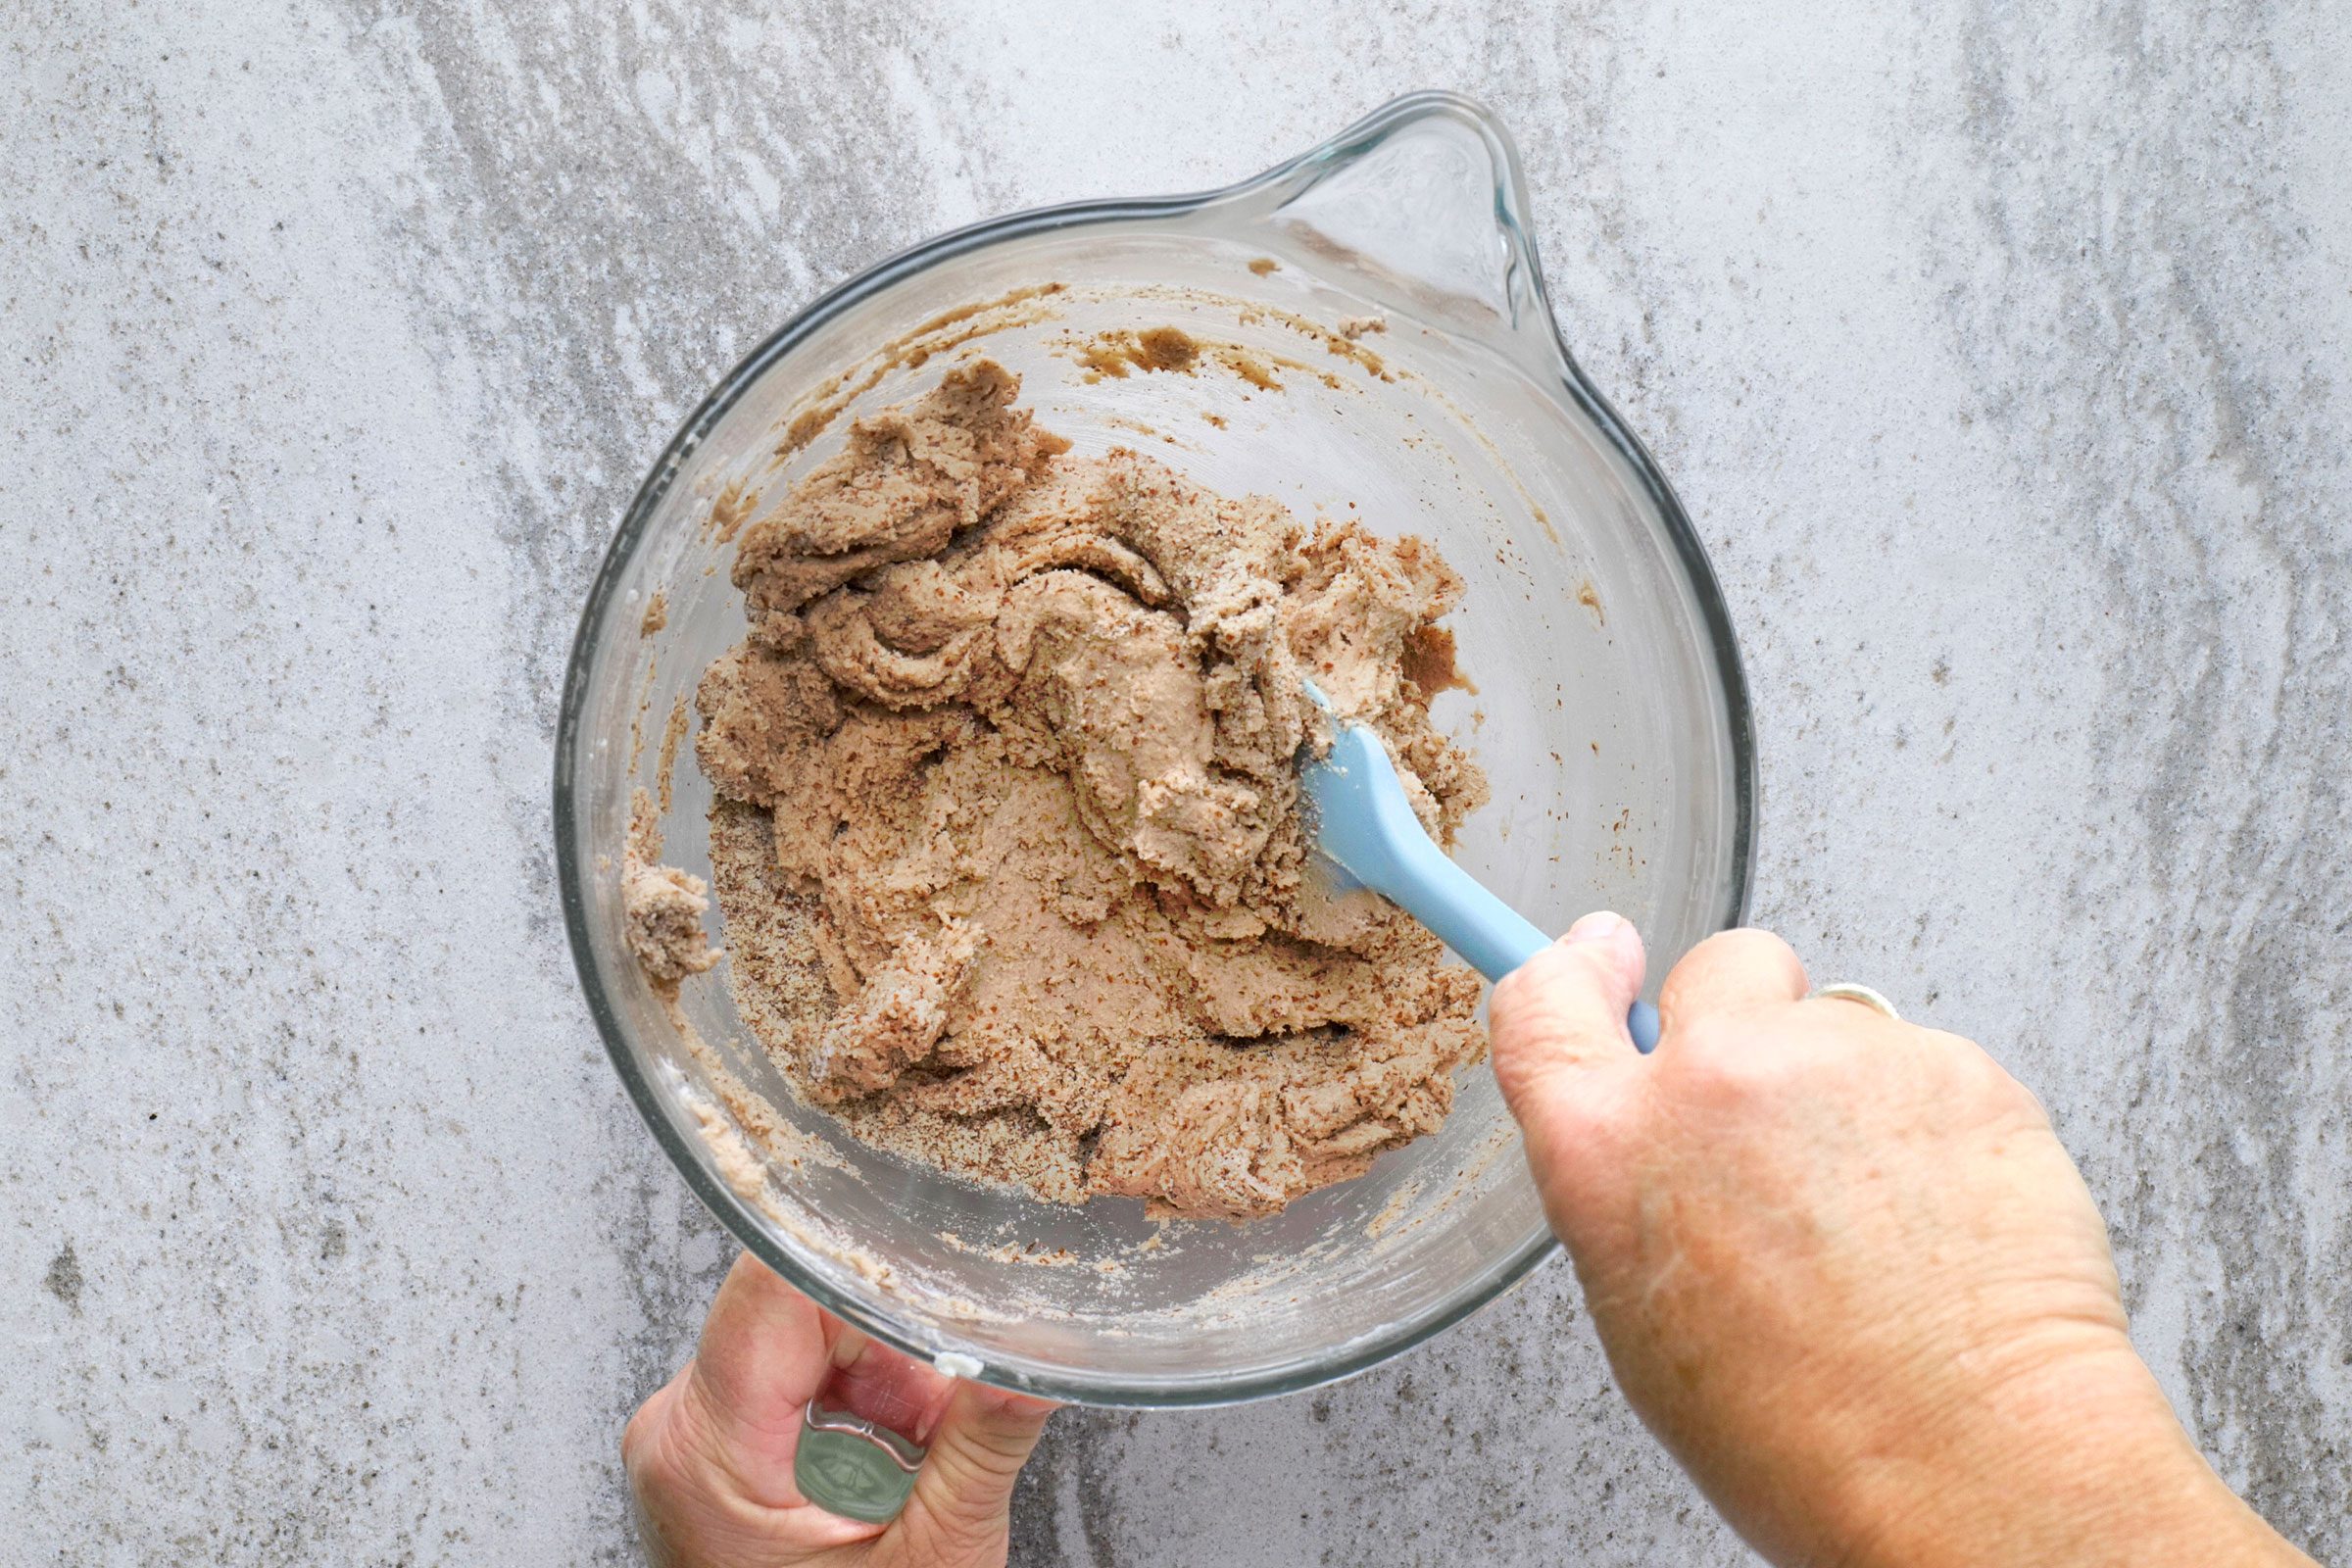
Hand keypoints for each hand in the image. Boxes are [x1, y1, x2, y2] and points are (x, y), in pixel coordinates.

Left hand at [623, 1253, 1054, 1567]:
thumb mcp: (936, 1561)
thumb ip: (983, 1445)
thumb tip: (1038, 1359)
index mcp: (705, 1452)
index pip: (773, 1289)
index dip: (860, 1265)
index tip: (934, 1267)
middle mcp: (676, 1431)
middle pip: (796, 1309)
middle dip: (893, 1344)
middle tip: (948, 1406)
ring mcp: (688, 1437)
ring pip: (804, 1336)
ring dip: (886, 1375)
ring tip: (924, 1448)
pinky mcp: (713, 1445)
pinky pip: (795, 1375)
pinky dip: (862, 1401)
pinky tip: (898, 1452)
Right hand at [1490, 914, 2314, 1567]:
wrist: (1969, 1464)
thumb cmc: (1808, 1435)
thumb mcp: (1643, 1315)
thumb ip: (1631, 1184)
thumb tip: (1661, 1134)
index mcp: (1605, 1147)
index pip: (1545, 998)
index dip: (1578, 968)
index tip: (1602, 951)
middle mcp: (1709, 1077)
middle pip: (1717, 970)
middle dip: (1747, 1019)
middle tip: (1786, 1116)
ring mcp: (1836, 1057)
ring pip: (1837, 1022)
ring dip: (1851, 1087)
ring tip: (1883, 1213)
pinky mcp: (1950, 1064)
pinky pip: (1928, 1062)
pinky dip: (1935, 1122)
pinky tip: (1945, 1215)